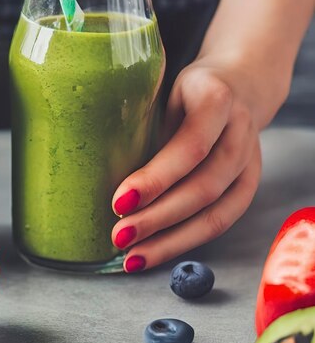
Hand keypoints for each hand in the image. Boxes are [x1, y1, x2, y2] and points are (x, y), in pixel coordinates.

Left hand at [110, 61, 262, 271]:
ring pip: (215, 214)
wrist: (240, 84)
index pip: (190, 147)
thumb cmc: (186, 89)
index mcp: (216, 100)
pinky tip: (154, 253)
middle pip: (203, 187)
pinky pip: (220, 222)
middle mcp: (240, 133)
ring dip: (170, 241)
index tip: (118, 202)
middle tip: (118, 236)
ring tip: (131, 258)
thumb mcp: (163, 90)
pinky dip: (184, 242)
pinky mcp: (249, 186)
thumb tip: (90, 162)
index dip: (155, 179)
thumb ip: (142, 121)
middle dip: (158, 218)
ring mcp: (250, 163)